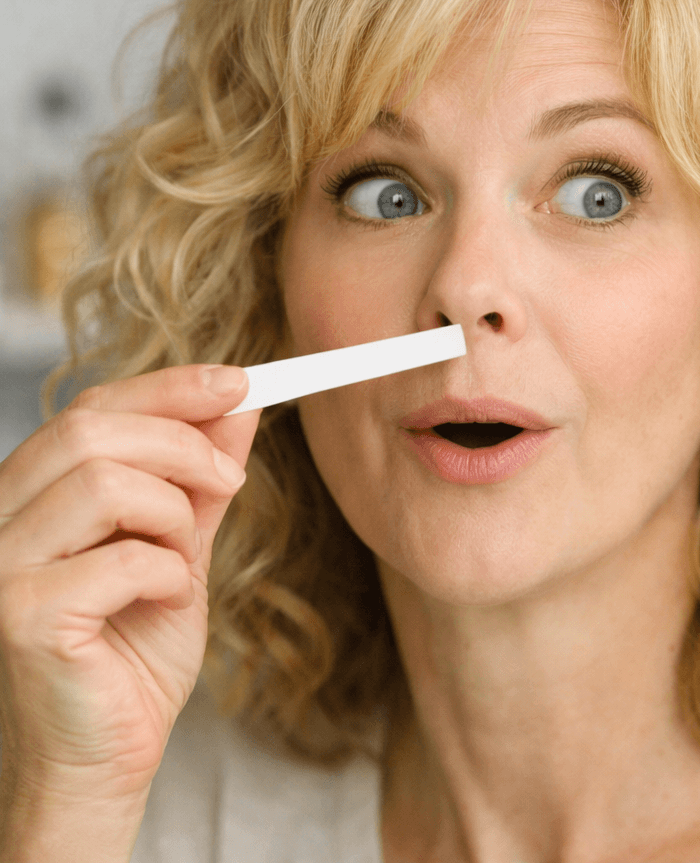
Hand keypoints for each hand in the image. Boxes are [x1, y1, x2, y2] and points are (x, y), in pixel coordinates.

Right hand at [0, 365, 258, 827]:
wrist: (109, 756)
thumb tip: (238, 406)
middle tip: (232, 476)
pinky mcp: (20, 617)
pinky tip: (163, 602)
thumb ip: (202, 479)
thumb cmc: (135, 653)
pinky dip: (169, 574)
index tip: (240, 380)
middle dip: (182, 443)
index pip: (92, 408)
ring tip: (182, 560)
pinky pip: (122, 559)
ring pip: (104, 483)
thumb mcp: (183, 546)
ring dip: (175, 515)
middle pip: (90, 429)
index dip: (170, 387)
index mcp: (33, 494)